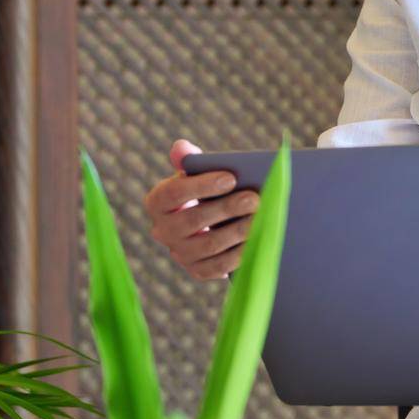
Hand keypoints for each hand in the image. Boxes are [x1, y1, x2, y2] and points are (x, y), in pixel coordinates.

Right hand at [144, 138, 258, 280]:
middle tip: (254, 199)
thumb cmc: (206, 191)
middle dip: (226, 209)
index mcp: (158, 202)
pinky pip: (216, 267)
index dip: (201, 186)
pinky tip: (257, 242)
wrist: (213, 222)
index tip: (231, 178)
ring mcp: (179, 254)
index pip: (174, 193)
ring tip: (260, 219)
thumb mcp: (197, 173)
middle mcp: (163, 230)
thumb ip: (190, 160)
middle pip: (193, 221)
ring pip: (207, 245)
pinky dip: (237, 256)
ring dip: (236, 232)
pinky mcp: (197, 270)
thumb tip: (181, 148)